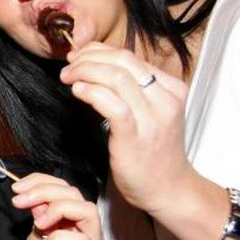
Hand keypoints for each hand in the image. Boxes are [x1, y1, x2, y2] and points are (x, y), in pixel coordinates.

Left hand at [13, 173, 101, 239]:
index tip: (17, 189)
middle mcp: (85, 228)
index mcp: (71, 219)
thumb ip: (37, 222)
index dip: (40, 182)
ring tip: (38, 222)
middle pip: (74, 193)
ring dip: (57, 209)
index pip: (63, 188)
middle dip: (43, 191)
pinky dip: (60, 239)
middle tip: (19, 201)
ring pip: (87, 211)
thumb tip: (35, 202)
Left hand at [60, 42, 199, 217]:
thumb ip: (134, 90)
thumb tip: (100, 67)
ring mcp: (152, 117)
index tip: (79, 55)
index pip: (131, 57)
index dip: (99, 51)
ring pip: (116, 77)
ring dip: (85, 72)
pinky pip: (112, 104)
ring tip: (68, 77)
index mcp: (172, 88)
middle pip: (123, 61)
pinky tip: (77, 91)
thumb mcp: (152, 113)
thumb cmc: (153, 152)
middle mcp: (165, 99)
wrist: (169, 189)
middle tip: (69, 65)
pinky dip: (91, 92)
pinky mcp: (135, 135)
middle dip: (89, 58)